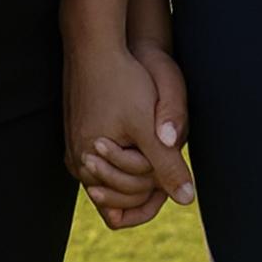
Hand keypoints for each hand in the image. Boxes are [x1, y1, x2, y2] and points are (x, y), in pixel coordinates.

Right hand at [65, 36, 192, 227]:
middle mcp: (76, 164)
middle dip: (143, 184)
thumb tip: (187, 199)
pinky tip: (141, 136)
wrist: (96, 46)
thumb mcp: (150, 126)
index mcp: (89, 165)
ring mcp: (74, 150)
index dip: (149, 201)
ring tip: (154, 141)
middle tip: (163, 151)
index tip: (169, 176)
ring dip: (134, 169)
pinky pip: (104, 161)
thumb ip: (167, 165)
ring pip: (111, 179)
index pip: (119, 215)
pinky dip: (124, 156)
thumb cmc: (123, 81)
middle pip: (116, 199)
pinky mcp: (77, 135)